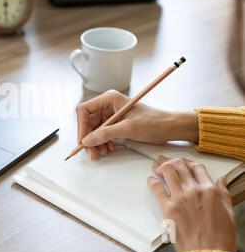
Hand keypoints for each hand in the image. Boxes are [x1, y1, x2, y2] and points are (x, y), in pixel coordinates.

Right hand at [76, 90, 198, 159]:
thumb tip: (87, 140)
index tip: (83, 141)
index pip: (84, 110)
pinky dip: (102, 143)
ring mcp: (111, 115)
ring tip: (102, 152)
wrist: (170, 128)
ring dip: (95, 143)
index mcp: (109, 99)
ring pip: (94, 130)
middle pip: (87, 122)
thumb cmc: (154, 122)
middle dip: (89, 138)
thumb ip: (106, 133)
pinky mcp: (115, 125)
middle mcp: (107, 105)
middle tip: (92, 152)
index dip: (81, 126)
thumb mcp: (128, 128)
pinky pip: (102, 135)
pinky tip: (109, 149)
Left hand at [148, 156, 236, 251]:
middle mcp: (194, 190)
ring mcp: (180, 198)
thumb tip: (221, 180)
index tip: (182, 163)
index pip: (196, 167)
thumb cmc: (219, 237)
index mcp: (210, 190)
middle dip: (171, 161)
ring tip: (156, 168)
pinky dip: (152, 181)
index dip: (187, 162)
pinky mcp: (167, 207)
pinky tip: (151, 180)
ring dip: (160, 167)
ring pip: (167, 171)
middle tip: (164, 162)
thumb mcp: (228, 212)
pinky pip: (156, 187)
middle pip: (179, 165)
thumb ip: (223, 193)